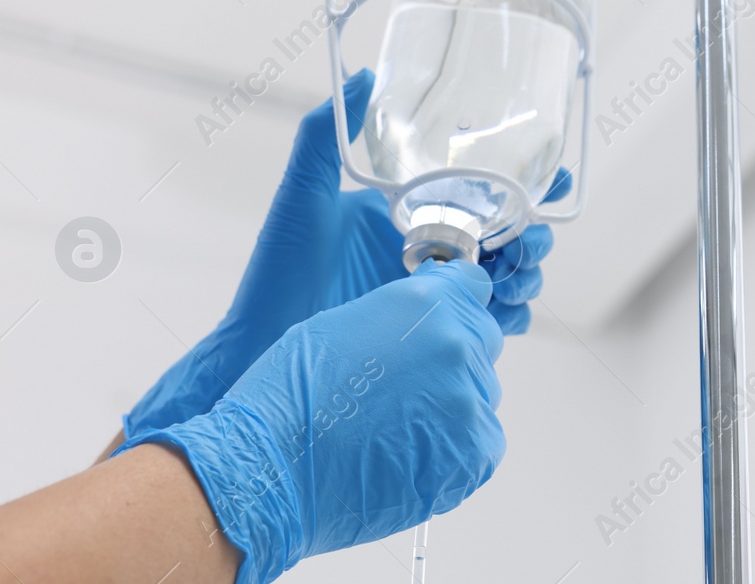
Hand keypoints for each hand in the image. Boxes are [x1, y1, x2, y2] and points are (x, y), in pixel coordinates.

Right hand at [120, 261, 505, 583]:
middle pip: (481, 342)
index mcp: (424, 303)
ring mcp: (468, 399)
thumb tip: (425, 323)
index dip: (454, 306)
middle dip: (451, 359)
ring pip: (480, 394)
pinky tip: (409, 456)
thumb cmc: (291, 396)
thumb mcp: (342, 324)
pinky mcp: (472, 452)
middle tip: (405, 389)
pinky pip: (483, 442)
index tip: (439, 326)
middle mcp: (456, 343)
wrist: (272, 468)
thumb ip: (399, 318)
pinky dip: (455, 450)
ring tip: (395, 429)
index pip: (472, 287)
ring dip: (450, 406)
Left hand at [124, 72, 566, 437]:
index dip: (528, 186)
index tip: (558, 179)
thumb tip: (364, 76)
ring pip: (506, 280)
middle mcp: (428, 251)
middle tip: (530, 242)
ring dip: (527, 275)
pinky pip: (489, 325)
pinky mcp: (433, 334)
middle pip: (506, 237)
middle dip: (534, 236)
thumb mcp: (304, 196)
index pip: (480, 191)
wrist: (261, 350)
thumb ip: (327, 135)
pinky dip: (510, 318)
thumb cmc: (276, 273)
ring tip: (516, 276)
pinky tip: (507, 314)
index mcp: (408, 213)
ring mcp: (433, 295)